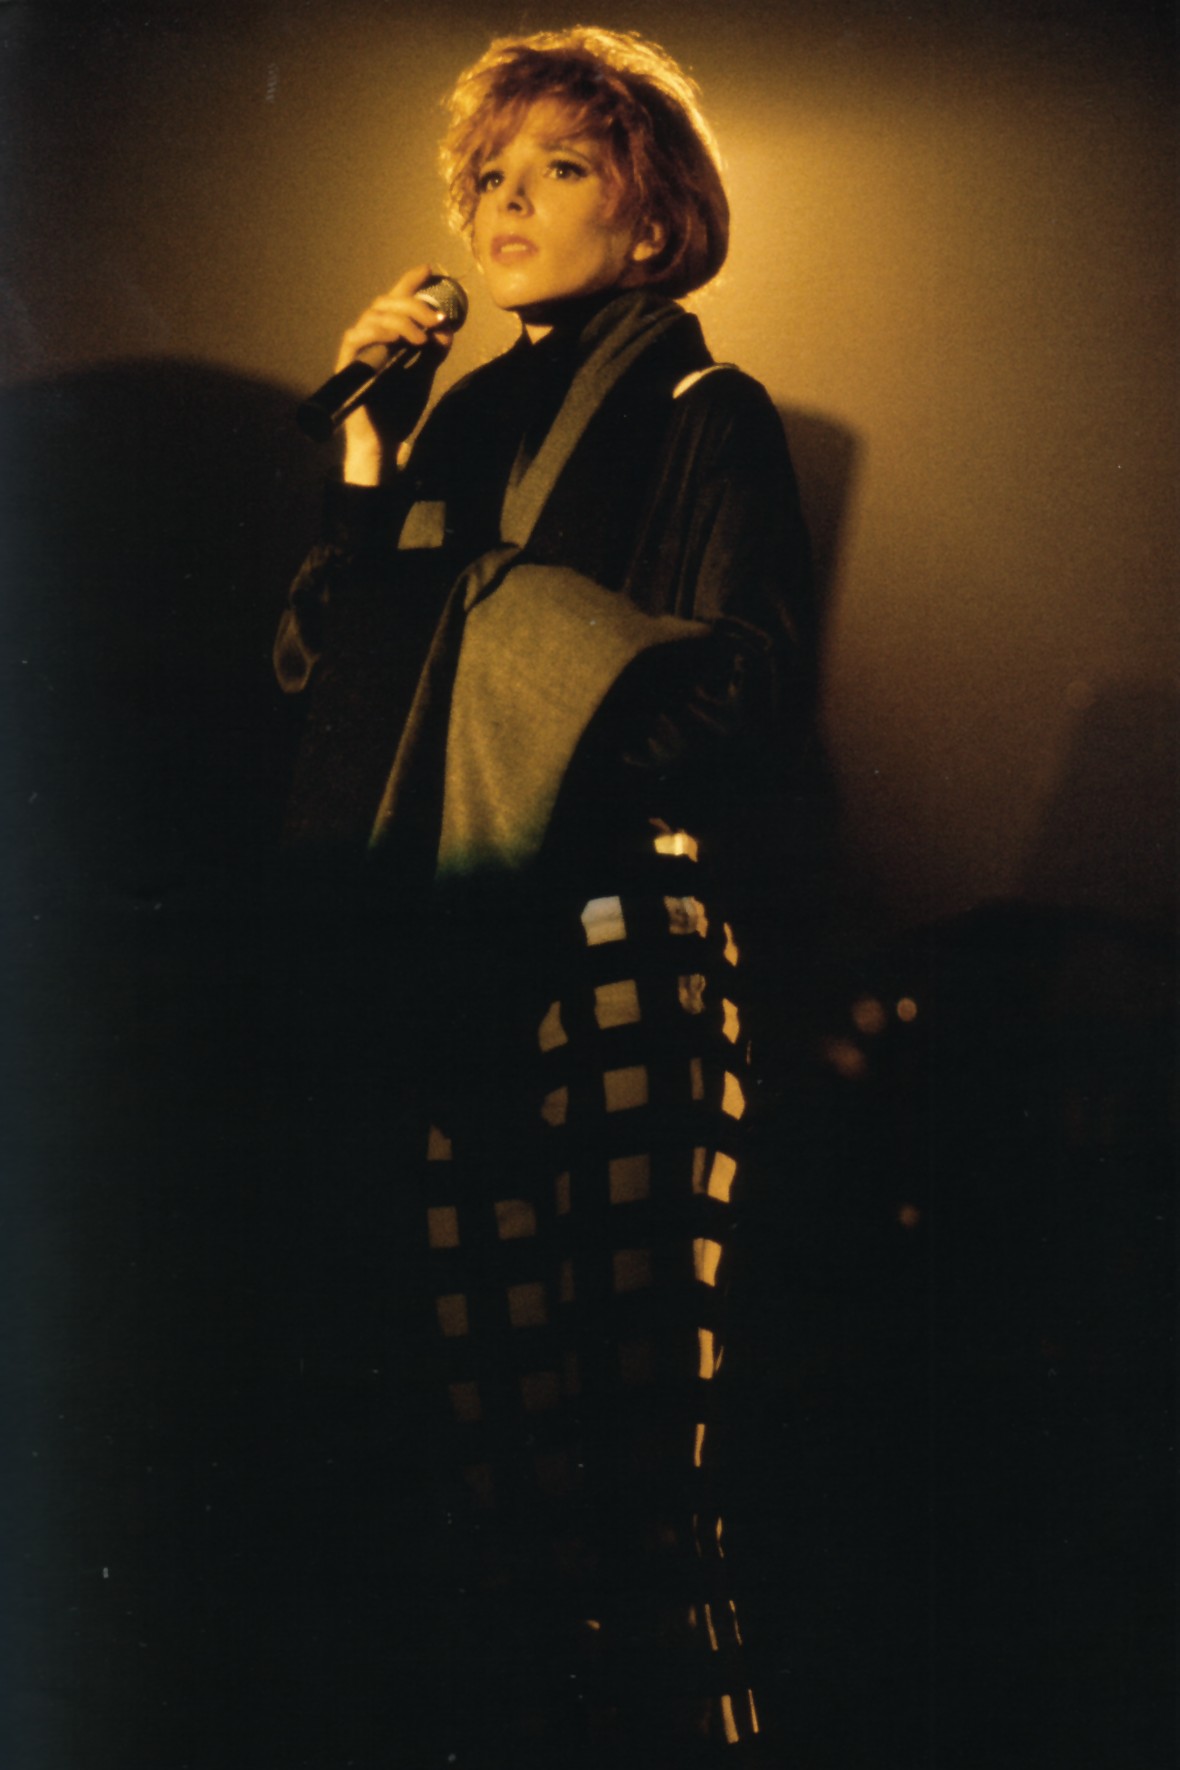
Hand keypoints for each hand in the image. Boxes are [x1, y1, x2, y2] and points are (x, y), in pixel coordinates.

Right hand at [336, 264, 456, 484]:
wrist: (383, 441)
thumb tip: (448, 328)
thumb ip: (434, 352)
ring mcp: (358, 349)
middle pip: (386, 301)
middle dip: (415, 303)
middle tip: (438, 317)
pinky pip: (357, 335)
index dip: (410, 282)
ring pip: (374, 314)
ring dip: (403, 318)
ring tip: (425, 335)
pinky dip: (380, 331)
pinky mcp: (348, 362)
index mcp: (388, 337)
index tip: (430, 270)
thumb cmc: (398, 410)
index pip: (396, 301)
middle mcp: (371, 337)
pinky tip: (400, 338)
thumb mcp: (423, 375)